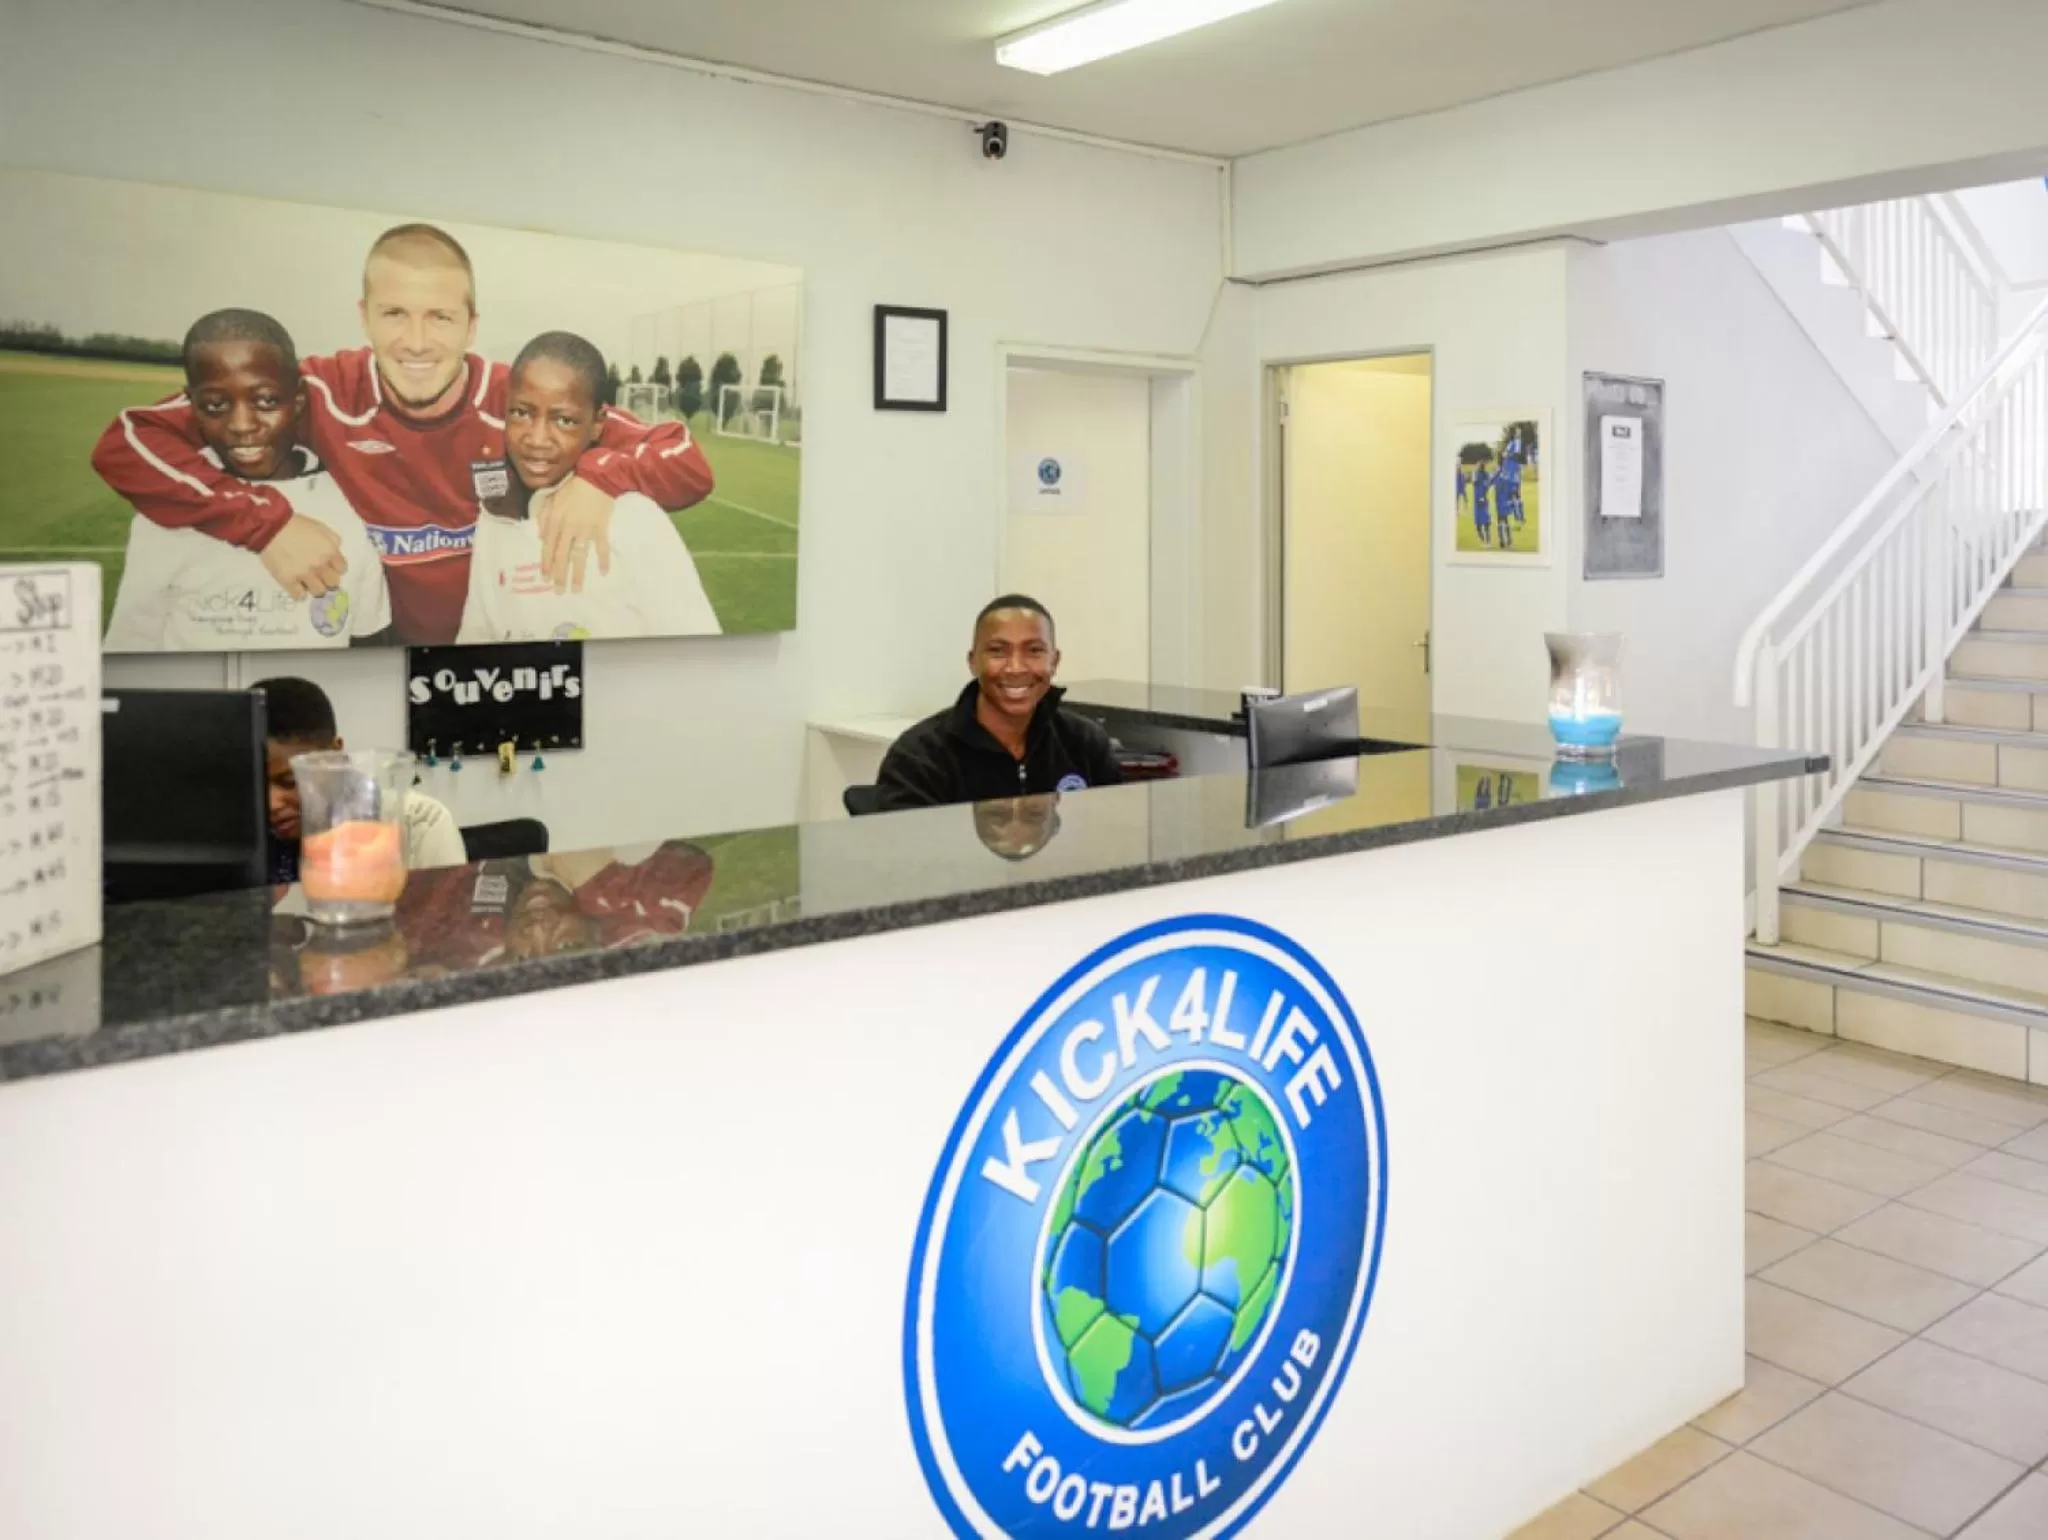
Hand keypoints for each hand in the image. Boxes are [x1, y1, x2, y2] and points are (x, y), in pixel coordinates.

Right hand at [258, 514, 345, 598]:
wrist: (271, 527)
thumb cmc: (296, 524)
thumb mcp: (321, 527)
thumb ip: (332, 540)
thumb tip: (336, 551)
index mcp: (329, 551)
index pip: (342, 569)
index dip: (335, 568)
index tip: (329, 567)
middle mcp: (320, 565)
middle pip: (333, 582)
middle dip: (327, 579)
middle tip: (319, 576)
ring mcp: (304, 574)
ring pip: (318, 591)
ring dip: (315, 587)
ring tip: (308, 582)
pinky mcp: (288, 580)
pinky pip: (299, 595)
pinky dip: (299, 593)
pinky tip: (296, 587)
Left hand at [538, 475, 614, 593]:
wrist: (596, 478)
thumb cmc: (573, 487)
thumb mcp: (552, 498)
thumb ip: (544, 517)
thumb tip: (540, 537)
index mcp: (555, 521)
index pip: (548, 547)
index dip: (546, 563)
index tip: (545, 578)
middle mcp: (568, 529)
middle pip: (562, 556)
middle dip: (559, 575)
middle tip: (558, 591)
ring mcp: (585, 531)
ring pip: (579, 556)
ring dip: (577, 574)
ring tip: (576, 589)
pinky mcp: (600, 529)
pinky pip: (601, 547)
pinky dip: (603, 560)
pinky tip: (603, 572)